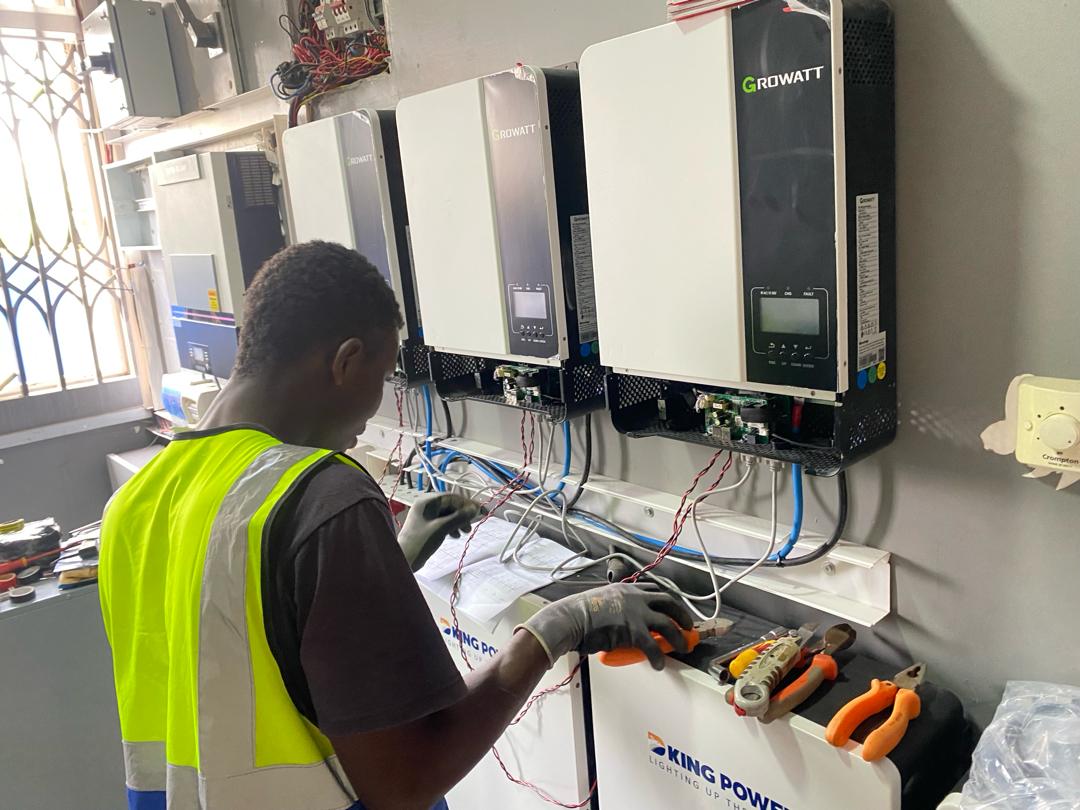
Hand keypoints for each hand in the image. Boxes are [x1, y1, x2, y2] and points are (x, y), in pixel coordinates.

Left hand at [398, 493, 483, 570]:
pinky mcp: (426, 526)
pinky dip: (451, 527)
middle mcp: (426, 506)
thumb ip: (459, 517)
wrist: (405, 559)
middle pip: (449, 506)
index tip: (479, 511)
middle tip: (471, 525)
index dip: (466, 504)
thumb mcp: (442, 528)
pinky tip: (455, 536)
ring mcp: (425, 516)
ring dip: (458, 521)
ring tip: (465, 532)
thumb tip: (474, 509)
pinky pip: (442, 522)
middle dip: (462, 515)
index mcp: (427, 502)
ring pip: (447, 515)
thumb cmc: (421, 541)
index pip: (451, 497)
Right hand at [516, 583, 693, 670]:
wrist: (570, 619)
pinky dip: (658, 657)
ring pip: (667, 624)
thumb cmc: (577, 615)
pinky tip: (659, 664)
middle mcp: (634, 597)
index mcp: (626, 589)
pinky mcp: (634, 631)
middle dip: (681, 614)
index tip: (671, 607)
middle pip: (668, 602)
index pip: (653, 590)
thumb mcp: (599, 602)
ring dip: (678, 637)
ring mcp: (636, 613)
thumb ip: (614, 608)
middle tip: (687, 625)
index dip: (666, 600)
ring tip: (682, 646)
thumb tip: (618, 621)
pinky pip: (653, 646)